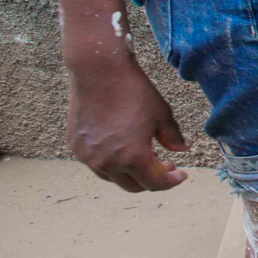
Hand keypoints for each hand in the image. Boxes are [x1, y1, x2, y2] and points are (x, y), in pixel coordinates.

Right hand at [66, 57, 189, 192]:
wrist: (98, 71)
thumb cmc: (133, 91)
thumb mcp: (161, 114)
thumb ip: (173, 137)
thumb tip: (182, 150)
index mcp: (132, 157)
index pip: (155, 183)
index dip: (171, 181)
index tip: (181, 174)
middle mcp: (107, 163)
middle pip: (134, 186)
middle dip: (153, 179)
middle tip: (166, 165)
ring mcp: (88, 157)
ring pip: (114, 178)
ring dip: (132, 173)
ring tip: (145, 156)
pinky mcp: (76, 147)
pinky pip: (97, 165)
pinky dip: (113, 164)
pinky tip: (123, 149)